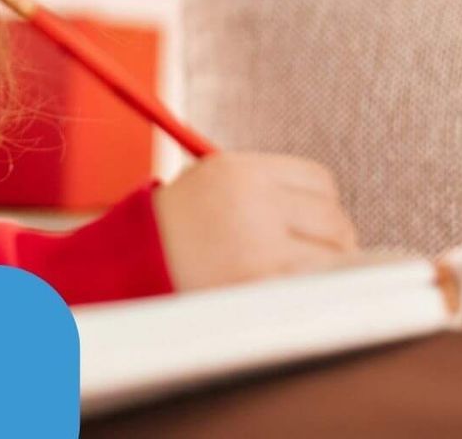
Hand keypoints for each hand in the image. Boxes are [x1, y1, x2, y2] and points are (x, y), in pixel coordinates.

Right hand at [151, 151, 361, 292]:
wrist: (127, 270)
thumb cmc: (168, 234)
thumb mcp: (205, 187)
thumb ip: (260, 189)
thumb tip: (328, 213)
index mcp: (238, 170)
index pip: (318, 180)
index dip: (320, 204)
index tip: (312, 223)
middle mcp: (252, 199)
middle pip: (332, 215)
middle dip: (330, 238)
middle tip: (314, 255)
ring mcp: (259, 240)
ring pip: (334, 250)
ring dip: (327, 265)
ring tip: (301, 274)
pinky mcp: (262, 279)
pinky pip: (315, 282)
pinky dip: (312, 289)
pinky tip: (292, 290)